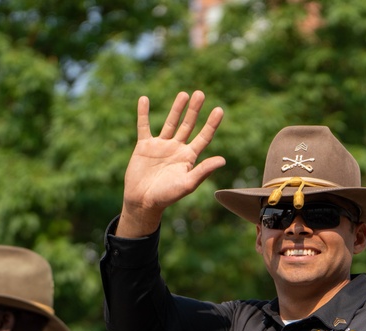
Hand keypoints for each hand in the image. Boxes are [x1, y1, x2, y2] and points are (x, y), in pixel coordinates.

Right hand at [117, 90, 225, 236]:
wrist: (143, 201)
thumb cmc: (167, 196)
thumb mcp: (187, 183)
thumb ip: (203, 170)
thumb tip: (223, 160)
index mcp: (189, 157)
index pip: (204, 137)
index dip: (211, 124)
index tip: (219, 110)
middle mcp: (177, 149)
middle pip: (188, 125)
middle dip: (194, 110)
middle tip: (200, 93)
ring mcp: (161, 146)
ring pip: (170, 122)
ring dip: (176, 108)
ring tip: (184, 94)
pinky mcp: (144, 146)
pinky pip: (144, 126)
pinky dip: (143, 113)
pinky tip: (144, 99)